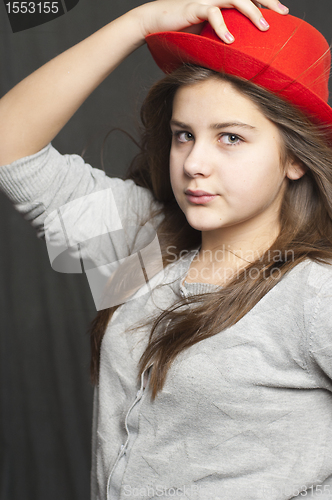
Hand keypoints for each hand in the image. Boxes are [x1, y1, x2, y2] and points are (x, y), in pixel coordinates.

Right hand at [135, 0, 288, 43]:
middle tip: (283, 14)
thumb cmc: (180, 30)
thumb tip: (234, 59)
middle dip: (268, 2)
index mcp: (222, 0)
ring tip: (263, 27)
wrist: (154, 21)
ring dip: (252, 12)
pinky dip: (223, 26)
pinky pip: (213, 12)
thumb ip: (221, 39)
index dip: (267, 2)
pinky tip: (231, 40)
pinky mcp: (194, 7)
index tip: (283, 13)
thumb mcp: (206, 34)